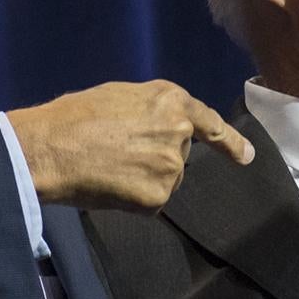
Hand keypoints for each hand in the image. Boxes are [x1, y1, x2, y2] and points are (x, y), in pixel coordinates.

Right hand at [7, 80, 253, 209]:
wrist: (51, 147)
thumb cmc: (75, 117)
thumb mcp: (119, 96)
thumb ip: (149, 111)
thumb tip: (155, 126)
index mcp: (170, 100)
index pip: (209, 123)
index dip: (229, 142)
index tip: (247, 156)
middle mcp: (178, 131)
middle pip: (178, 155)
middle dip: (155, 158)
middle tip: (117, 154)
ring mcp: (171, 166)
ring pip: (164, 180)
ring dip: (144, 180)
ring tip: (109, 167)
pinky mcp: (158, 195)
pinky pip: (150, 202)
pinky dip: (133, 200)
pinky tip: (110, 186)